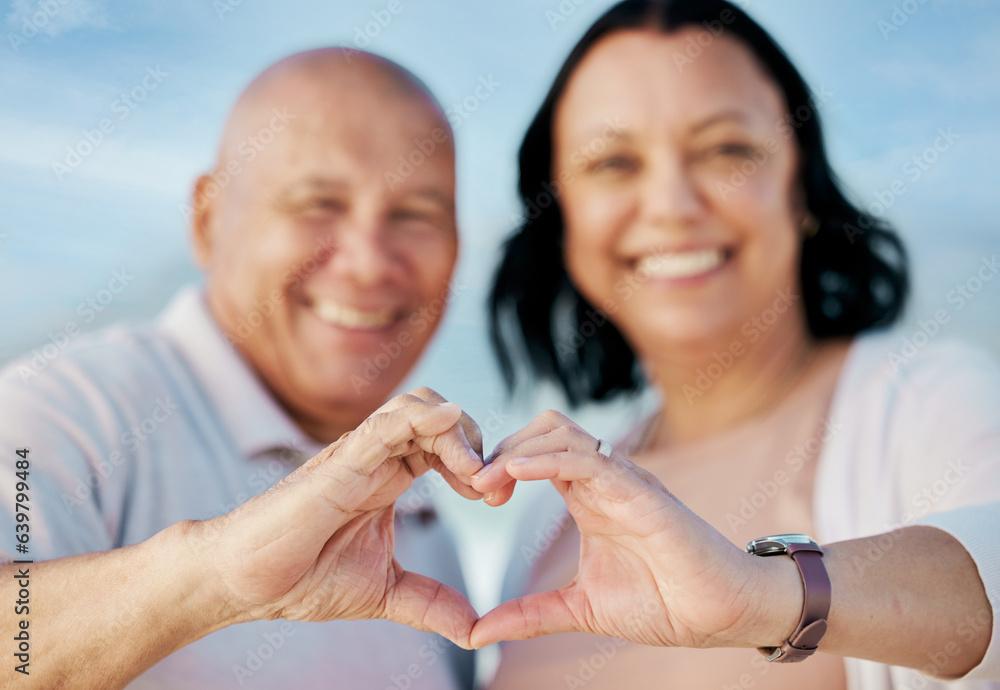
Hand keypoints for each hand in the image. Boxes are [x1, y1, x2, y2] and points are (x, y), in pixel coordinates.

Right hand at [191, 389, 485, 647]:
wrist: (246, 584)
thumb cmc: (303, 577)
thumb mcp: (384, 592)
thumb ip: (430, 604)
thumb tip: (474, 630)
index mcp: (391, 478)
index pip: (448, 445)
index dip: (480, 462)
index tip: (498, 497)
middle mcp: (378, 459)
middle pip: (441, 418)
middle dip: (478, 444)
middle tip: (495, 489)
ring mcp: (358, 456)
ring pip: (417, 409)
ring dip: (458, 434)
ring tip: (476, 475)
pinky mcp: (339, 464)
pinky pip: (383, 426)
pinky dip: (419, 418)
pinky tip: (449, 421)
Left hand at [469, 411, 792, 649]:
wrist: (720, 615)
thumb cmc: (663, 602)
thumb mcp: (579, 609)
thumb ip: (530, 615)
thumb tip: (478, 632)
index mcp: (587, 498)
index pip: (534, 454)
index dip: (497, 466)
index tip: (471, 496)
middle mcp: (602, 479)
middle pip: (542, 428)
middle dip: (501, 448)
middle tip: (473, 488)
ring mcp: (622, 480)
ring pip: (560, 431)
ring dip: (516, 449)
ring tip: (486, 484)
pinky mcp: (640, 492)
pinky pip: (588, 458)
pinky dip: (547, 459)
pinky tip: (515, 474)